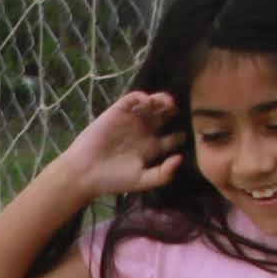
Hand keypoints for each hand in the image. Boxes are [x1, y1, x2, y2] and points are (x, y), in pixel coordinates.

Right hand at [53, 89, 180, 200]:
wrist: (85, 173)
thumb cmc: (113, 180)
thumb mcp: (142, 180)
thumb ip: (163, 174)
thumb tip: (181, 158)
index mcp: (152, 148)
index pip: (174, 137)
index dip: (183, 134)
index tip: (191, 132)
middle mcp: (144, 132)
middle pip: (166, 116)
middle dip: (175, 112)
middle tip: (180, 112)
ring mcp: (131, 121)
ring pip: (152, 104)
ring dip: (162, 100)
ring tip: (168, 103)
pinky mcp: (117, 112)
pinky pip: (133, 99)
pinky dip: (142, 96)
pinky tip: (148, 102)